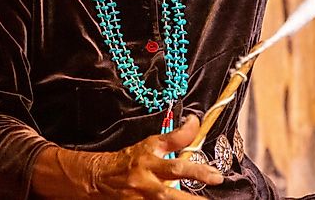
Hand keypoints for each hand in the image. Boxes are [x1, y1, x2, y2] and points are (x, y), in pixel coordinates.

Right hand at [86, 115, 223, 198]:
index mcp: (149, 155)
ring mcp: (142, 193)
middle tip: (216, 177)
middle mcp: (146, 172)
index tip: (199, 125)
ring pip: (168, 196)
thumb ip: (174, 138)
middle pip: (173, 170)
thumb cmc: (128, 162)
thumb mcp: (149, 146)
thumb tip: (194, 122)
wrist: (98, 179)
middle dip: (196, 174)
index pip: (171, 140)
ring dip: (186, 199)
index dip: (186, 132)